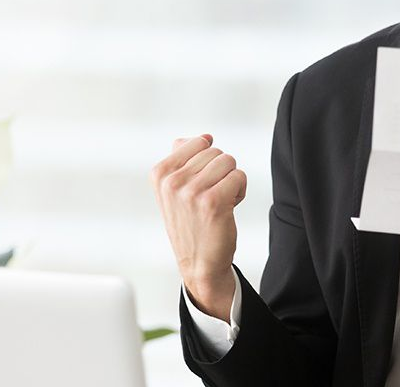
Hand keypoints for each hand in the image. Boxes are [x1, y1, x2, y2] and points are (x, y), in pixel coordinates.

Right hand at [149, 134, 246, 319]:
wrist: (199, 263)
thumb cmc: (191, 223)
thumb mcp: (174, 190)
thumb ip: (182, 159)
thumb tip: (202, 137)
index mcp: (160, 173)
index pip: (198, 142)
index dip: (207, 162)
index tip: (200, 184)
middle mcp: (172, 181)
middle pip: (216, 151)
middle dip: (220, 172)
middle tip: (211, 196)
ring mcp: (191, 191)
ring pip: (229, 162)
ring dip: (231, 181)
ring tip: (219, 202)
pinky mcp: (212, 202)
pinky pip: (239, 176)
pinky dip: (239, 191)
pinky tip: (228, 208)